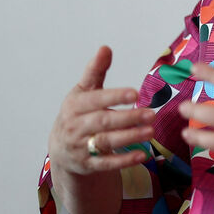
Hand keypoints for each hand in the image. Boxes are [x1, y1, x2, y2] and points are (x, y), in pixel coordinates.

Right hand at [47, 46, 154, 174]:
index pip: (95, 100)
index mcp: (74, 106)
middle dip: (128, 118)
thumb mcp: (83, 92)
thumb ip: (95, 71)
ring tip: (151, 131)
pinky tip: (143, 155)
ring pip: (106, 142)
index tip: (135, 93)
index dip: (115, 96)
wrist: (61, 149)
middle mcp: (75, 126)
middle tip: (152, 114)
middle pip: (103, 122)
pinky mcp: (87, 165)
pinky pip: (106, 164)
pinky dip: (124, 160)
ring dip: (130, 138)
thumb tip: (105, 48)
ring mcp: (80, 147)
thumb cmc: (78, 114)